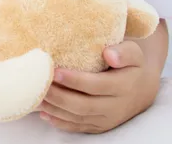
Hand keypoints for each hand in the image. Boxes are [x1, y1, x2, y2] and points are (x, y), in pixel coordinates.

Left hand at [37, 41, 160, 133]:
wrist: (142, 88)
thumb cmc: (132, 65)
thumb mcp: (133, 53)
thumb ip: (123, 52)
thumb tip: (109, 54)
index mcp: (123, 87)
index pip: (96, 85)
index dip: (74, 80)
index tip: (55, 71)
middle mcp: (115, 107)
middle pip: (83, 105)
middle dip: (59, 96)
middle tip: (40, 84)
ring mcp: (106, 119)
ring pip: (78, 118)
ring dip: (55, 109)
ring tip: (37, 97)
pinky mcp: (99, 126)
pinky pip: (78, 127)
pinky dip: (60, 122)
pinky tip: (44, 113)